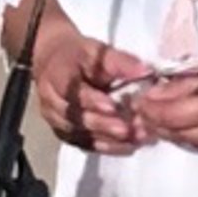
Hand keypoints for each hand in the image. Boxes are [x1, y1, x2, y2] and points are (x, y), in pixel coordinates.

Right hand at [34, 28, 152, 155]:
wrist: (54, 64)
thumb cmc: (77, 56)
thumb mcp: (95, 50)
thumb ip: (118, 61)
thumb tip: (145, 71)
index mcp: (56, 77)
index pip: (72, 92)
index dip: (92, 100)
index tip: (113, 107)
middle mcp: (53, 103)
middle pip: (77, 119)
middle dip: (106, 125)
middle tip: (131, 128)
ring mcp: (57, 122)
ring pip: (83, 135)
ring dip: (111, 139)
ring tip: (137, 138)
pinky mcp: (66, 134)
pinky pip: (87, 145)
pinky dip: (109, 147)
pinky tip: (129, 146)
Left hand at [136, 54, 197, 164]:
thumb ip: (192, 80)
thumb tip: (161, 90)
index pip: (171, 115)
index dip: (150, 109)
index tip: (139, 100)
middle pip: (177, 134)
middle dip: (158, 123)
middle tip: (145, 111)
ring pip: (192, 145)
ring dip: (176, 133)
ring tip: (165, 119)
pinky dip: (197, 140)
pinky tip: (193, 127)